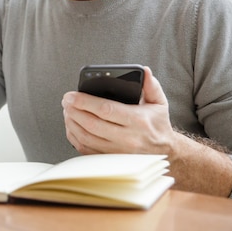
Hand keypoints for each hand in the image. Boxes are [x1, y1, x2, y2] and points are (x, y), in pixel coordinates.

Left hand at [61, 66, 175, 154]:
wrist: (165, 152)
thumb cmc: (157, 124)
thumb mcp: (159, 103)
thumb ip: (151, 86)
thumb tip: (144, 71)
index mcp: (137, 121)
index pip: (106, 110)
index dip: (85, 102)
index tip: (71, 95)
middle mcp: (127, 138)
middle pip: (91, 124)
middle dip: (74, 110)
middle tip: (66, 100)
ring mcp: (118, 152)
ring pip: (86, 138)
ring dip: (71, 123)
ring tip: (67, 110)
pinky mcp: (110, 159)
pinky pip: (86, 149)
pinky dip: (75, 137)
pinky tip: (71, 125)